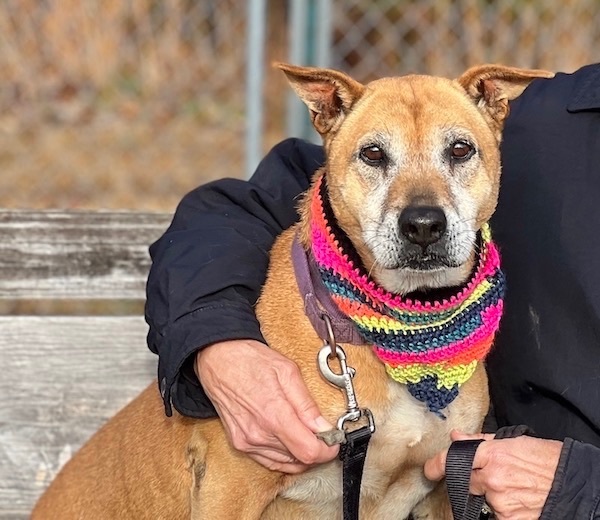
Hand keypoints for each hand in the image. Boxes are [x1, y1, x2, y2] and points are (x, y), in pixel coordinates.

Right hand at [195, 339, 338, 473]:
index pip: (309, 452)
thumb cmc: (249, 360)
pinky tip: (289, 441)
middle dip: (316, 448)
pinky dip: (284, 456)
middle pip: (300, 460)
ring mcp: (247, 442)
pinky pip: (269, 461)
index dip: (327, 450)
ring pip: (286, 463)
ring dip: (300, 452)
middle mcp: (259, 434)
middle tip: (321, 432)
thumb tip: (323, 426)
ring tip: (305, 433)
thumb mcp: (287, 371)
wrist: (217, 358)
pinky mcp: (240, 444)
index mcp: (274, 415)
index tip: (334, 441)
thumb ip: (307, 403)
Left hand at [424, 431, 561, 519]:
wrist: (575, 484)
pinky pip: (494, 515)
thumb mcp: (514, 442)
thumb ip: (481, 440)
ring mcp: (499, 501)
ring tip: (512, 488)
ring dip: (488, 495)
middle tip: (486, 479)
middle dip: (469, 480)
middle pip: (463, 481)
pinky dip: (500, 510)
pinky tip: (516, 501)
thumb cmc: (548, 460)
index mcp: (491, 453)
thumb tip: (457, 436)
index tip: (429, 469)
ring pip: (480, 499)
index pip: (453, 458)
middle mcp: (491, 478)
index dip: (436, 464)